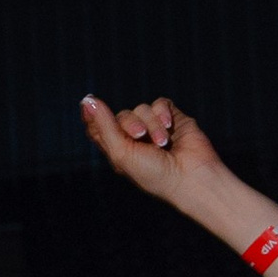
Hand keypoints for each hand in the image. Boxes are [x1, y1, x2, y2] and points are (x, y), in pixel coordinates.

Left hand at [80, 92, 221, 210]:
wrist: (190, 176)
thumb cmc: (152, 173)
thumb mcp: (121, 152)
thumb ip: (103, 125)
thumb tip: (88, 100)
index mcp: (118, 149)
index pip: (99, 127)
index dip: (93, 115)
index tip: (87, 102)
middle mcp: (135, 138)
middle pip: (123, 115)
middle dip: (131, 124)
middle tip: (140, 137)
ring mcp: (154, 127)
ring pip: (142, 109)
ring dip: (152, 125)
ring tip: (163, 143)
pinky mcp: (173, 118)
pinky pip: (160, 104)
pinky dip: (163, 114)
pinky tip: (170, 127)